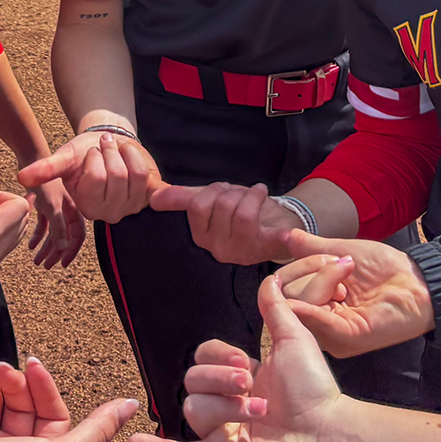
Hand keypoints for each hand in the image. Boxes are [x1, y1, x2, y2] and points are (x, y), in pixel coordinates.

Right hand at [17, 131, 166, 223]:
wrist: (107, 143)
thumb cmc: (83, 153)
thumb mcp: (64, 158)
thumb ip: (46, 169)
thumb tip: (22, 177)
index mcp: (86, 207)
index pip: (97, 178)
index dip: (95, 158)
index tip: (92, 152)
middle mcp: (109, 213)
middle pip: (119, 176)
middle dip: (113, 152)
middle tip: (107, 148)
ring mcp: (132, 207)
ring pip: (138, 174)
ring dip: (130, 152)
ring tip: (120, 151)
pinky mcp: (150, 197)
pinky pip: (163, 192)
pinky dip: (169, 191)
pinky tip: (167, 187)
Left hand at [27, 177, 86, 268]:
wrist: (32, 157)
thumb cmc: (44, 179)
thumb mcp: (52, 205)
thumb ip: (58, 226)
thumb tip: (63, 247)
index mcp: (74, 209)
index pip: (77, 235)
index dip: (71, 251)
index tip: (63, 264)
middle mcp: (67, 209)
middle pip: (64, 236)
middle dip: (56, 253)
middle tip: (45, 265)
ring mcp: (56, 206)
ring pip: (53, 232)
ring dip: (46, 246)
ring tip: (36, 259)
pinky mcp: (44, 203)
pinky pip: (44, 223)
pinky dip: (38, 234)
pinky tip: (30, 244)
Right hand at [126, 274, 353, 441]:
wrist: (329, 435)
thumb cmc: (316, 391)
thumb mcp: (294, 340)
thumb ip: (275, 309)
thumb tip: (271, 277)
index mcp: (243, 378)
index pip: (204, 357)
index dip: (218, 356)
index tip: (246, 360)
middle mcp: (229, 405)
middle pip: (193, 380)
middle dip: (219, 378)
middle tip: (248, 383)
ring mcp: (222, 434)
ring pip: (192, 409)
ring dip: (223, 408)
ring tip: (256, 412)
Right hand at [150, 182, 301, 264]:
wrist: (275, 222)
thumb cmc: (240, 211)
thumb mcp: (210, 201)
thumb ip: (182, 198)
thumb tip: (152, 197)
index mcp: (202, 237)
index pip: (199, 206)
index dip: (213, 192)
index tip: (225, 190)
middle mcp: (219, 249)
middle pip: (222, 206)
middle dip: (234, 191)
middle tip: (245, 193)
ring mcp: (244, 251)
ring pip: (243, 213)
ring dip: (253, 195)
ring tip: (259, 193)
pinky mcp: (268, 249)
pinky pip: (272, 239)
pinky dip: (283, 238)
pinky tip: (289, 235)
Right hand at [273, 230, 435, 357]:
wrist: (420, 281)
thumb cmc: (386, 269)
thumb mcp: (341, 252)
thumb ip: (311, 248)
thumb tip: (285, 236)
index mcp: (317, 307)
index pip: (284, 290)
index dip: (298, 267)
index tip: (327, 256)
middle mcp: (320, 325)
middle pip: (288, 297)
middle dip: (311, 271)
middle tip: (343, 265)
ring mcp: (332, 335)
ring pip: (300, 304)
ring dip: (322, 279)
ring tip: (349, 276)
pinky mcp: (347, 338)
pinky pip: (317, 320)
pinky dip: (315, 301)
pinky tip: (331, 287)